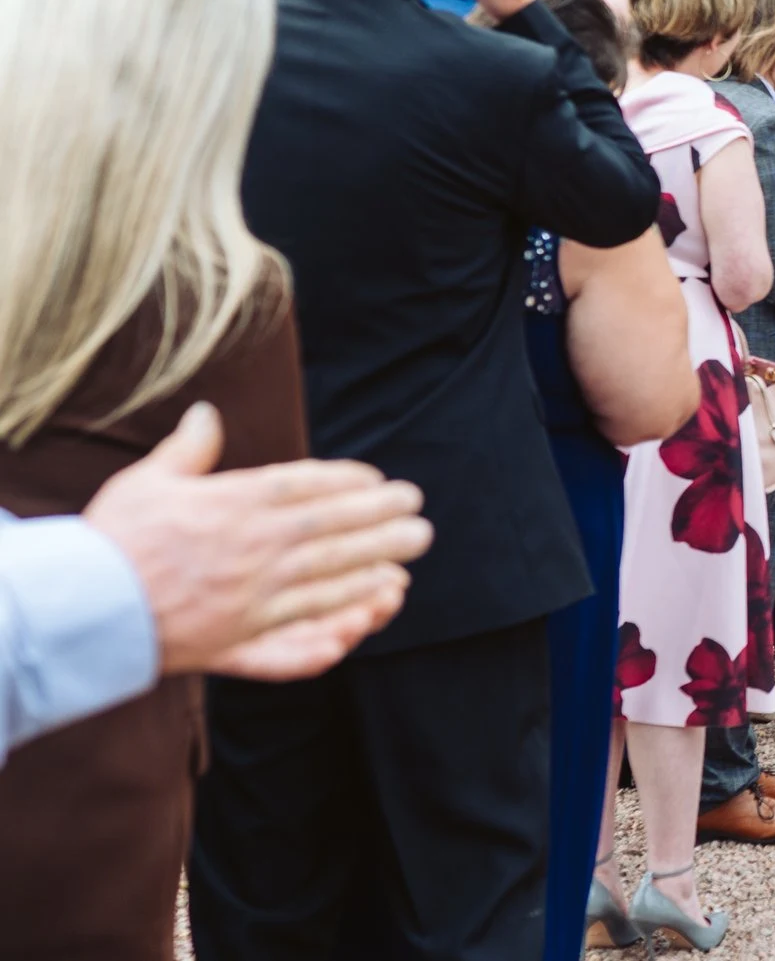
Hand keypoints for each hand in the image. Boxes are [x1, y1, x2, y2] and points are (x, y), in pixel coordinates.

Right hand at [81, 404, 432, 679]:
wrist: (79, 609)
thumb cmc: (111, 540)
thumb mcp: (147, 481)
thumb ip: (187, 449)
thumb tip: (207, 414)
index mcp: (232, 505)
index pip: (308, 486)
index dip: (350, 482)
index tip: (380, 481)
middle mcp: (252, 549)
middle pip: (333, 530)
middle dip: (382, 521)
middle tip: (418, 515)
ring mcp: (251, 597)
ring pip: (330, 578)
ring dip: (376, 564)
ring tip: (410, 555)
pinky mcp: (241, 639)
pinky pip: (303, 629)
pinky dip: (339, 622)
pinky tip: (369, 611)